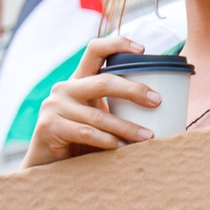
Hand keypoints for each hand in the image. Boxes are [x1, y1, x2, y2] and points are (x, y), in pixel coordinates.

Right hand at [20, 36, 160, 168]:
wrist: (49, 166)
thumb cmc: (81, 142)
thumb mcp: (99, 118)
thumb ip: (116, 107)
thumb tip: (160, 105)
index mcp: (79, 81)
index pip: (95, 51)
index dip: (118, 44)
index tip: (142, 49)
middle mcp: (65, 88)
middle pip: (103, 82)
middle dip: (134, 90)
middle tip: (157, 101)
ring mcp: (54, 106)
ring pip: (99, 115)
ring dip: (127, 127)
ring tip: (148, 136)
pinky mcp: (49, 126)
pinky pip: (86, 132)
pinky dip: (107, 141)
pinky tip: (121, 147)